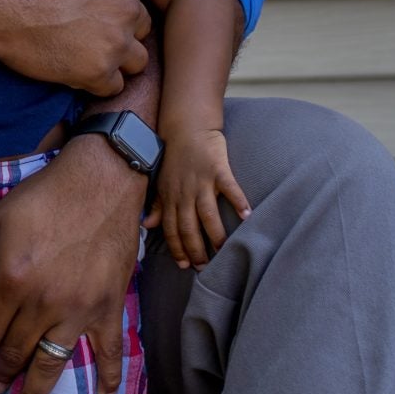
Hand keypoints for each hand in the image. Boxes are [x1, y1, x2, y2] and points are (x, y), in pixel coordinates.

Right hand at [0, 0, 149, 96]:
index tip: (91, 14)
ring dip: (116, 62)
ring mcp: (115, 42)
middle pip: (141, 29)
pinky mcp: (98, 72)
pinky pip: (112, 88)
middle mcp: (128, 7)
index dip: (113, 10)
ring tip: (87, 59)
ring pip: (137, 62)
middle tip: (90, 37)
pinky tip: (74, 74)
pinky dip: (96, 84)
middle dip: (120, 34)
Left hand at [0, 135, 145, 393]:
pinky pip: (110, 350)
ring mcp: (79, 309)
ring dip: (36, 391)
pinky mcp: (109, 306)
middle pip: (16, 351)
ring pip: (53, 362)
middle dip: (0, 374)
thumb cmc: (43, 197)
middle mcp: (44, 303)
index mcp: (12, 281)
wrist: (101, 180)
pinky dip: (110, 376)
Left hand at [146, 125, 251, 269]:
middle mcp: (184, 192)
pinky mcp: (218, 168)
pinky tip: (247, 216)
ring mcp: (201, 181)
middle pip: (189, 227)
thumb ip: (156, 204)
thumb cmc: (174, 156)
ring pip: (207, 214)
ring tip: (223, 251)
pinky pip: (229, 187)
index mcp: (170, 196)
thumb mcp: (160, 181)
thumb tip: (147, 225)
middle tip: (205, 267)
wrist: (186, 126)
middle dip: (196, 249)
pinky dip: (238, 201)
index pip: (172, 229)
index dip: (177, 248)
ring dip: (215, 234)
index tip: (184, 265)